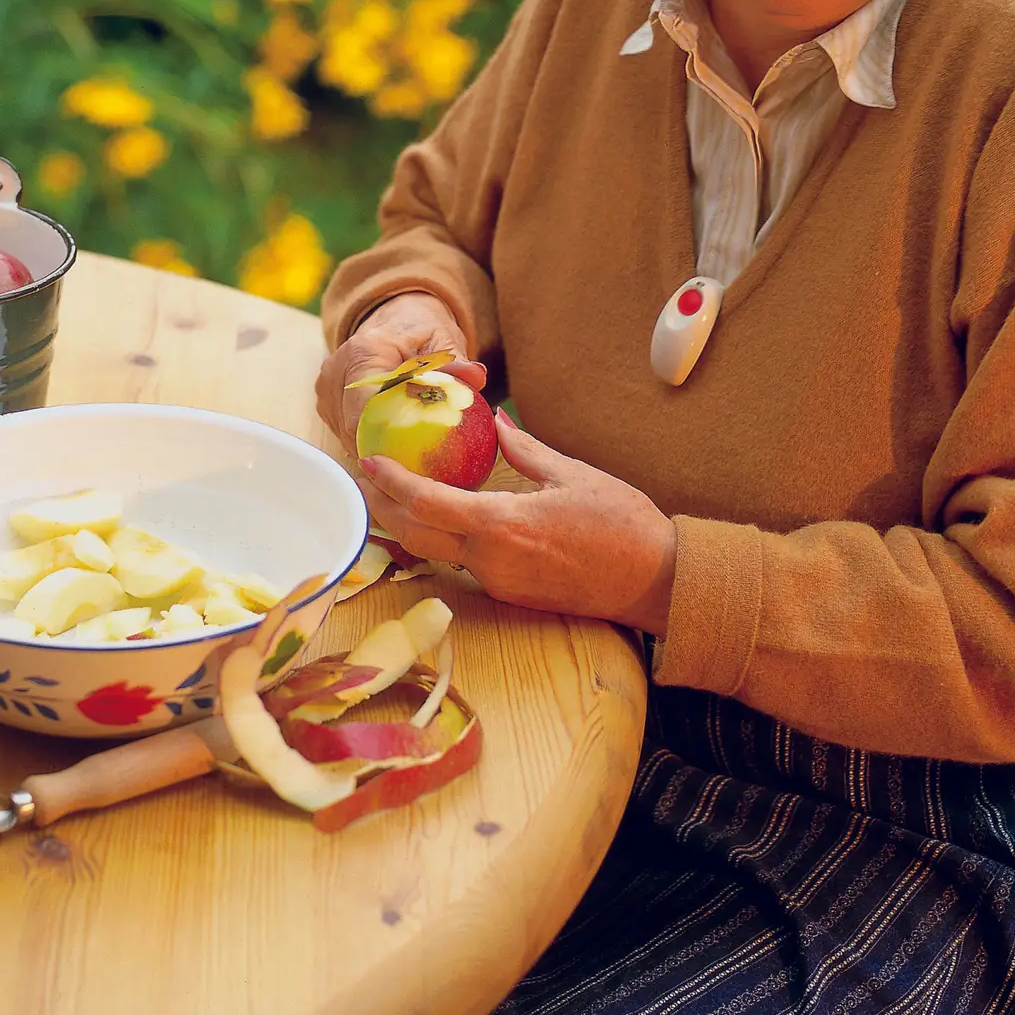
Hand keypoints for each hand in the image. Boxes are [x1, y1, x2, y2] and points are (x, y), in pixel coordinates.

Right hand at [315, 290, 485, 453]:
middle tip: (416, 471)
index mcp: (363, 353)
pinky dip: (369, 442)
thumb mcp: (444, 340)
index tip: (412, 460)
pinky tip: (394, 450)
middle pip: (354, 429)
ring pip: (348, 436)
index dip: (384, 440)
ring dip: (375, 449)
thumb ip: (457, 364)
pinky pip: (346, 432)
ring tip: (407, 461)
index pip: (366, 409)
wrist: (394, 317)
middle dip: (384, 452)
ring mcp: (326, 390)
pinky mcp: (327, 403)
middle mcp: (336, 372)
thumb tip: (477, 378)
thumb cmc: (420, 330)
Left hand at [357, 407, 676, 635]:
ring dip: (407, 526)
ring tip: (387, 497)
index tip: (368, 461)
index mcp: (502, 525)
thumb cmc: (622, 524)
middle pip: (416, 535)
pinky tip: (435, 519)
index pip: (427, 503)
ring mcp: (498, 582)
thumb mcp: (571, 474)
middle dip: (382, 509)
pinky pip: (461, 563)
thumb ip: (525, 449)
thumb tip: (494, 420)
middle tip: (361, 481)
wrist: (654, 582)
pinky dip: (438, 538)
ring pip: (435, 553)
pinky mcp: (509, 594)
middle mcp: (490, 560)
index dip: (390, 483)